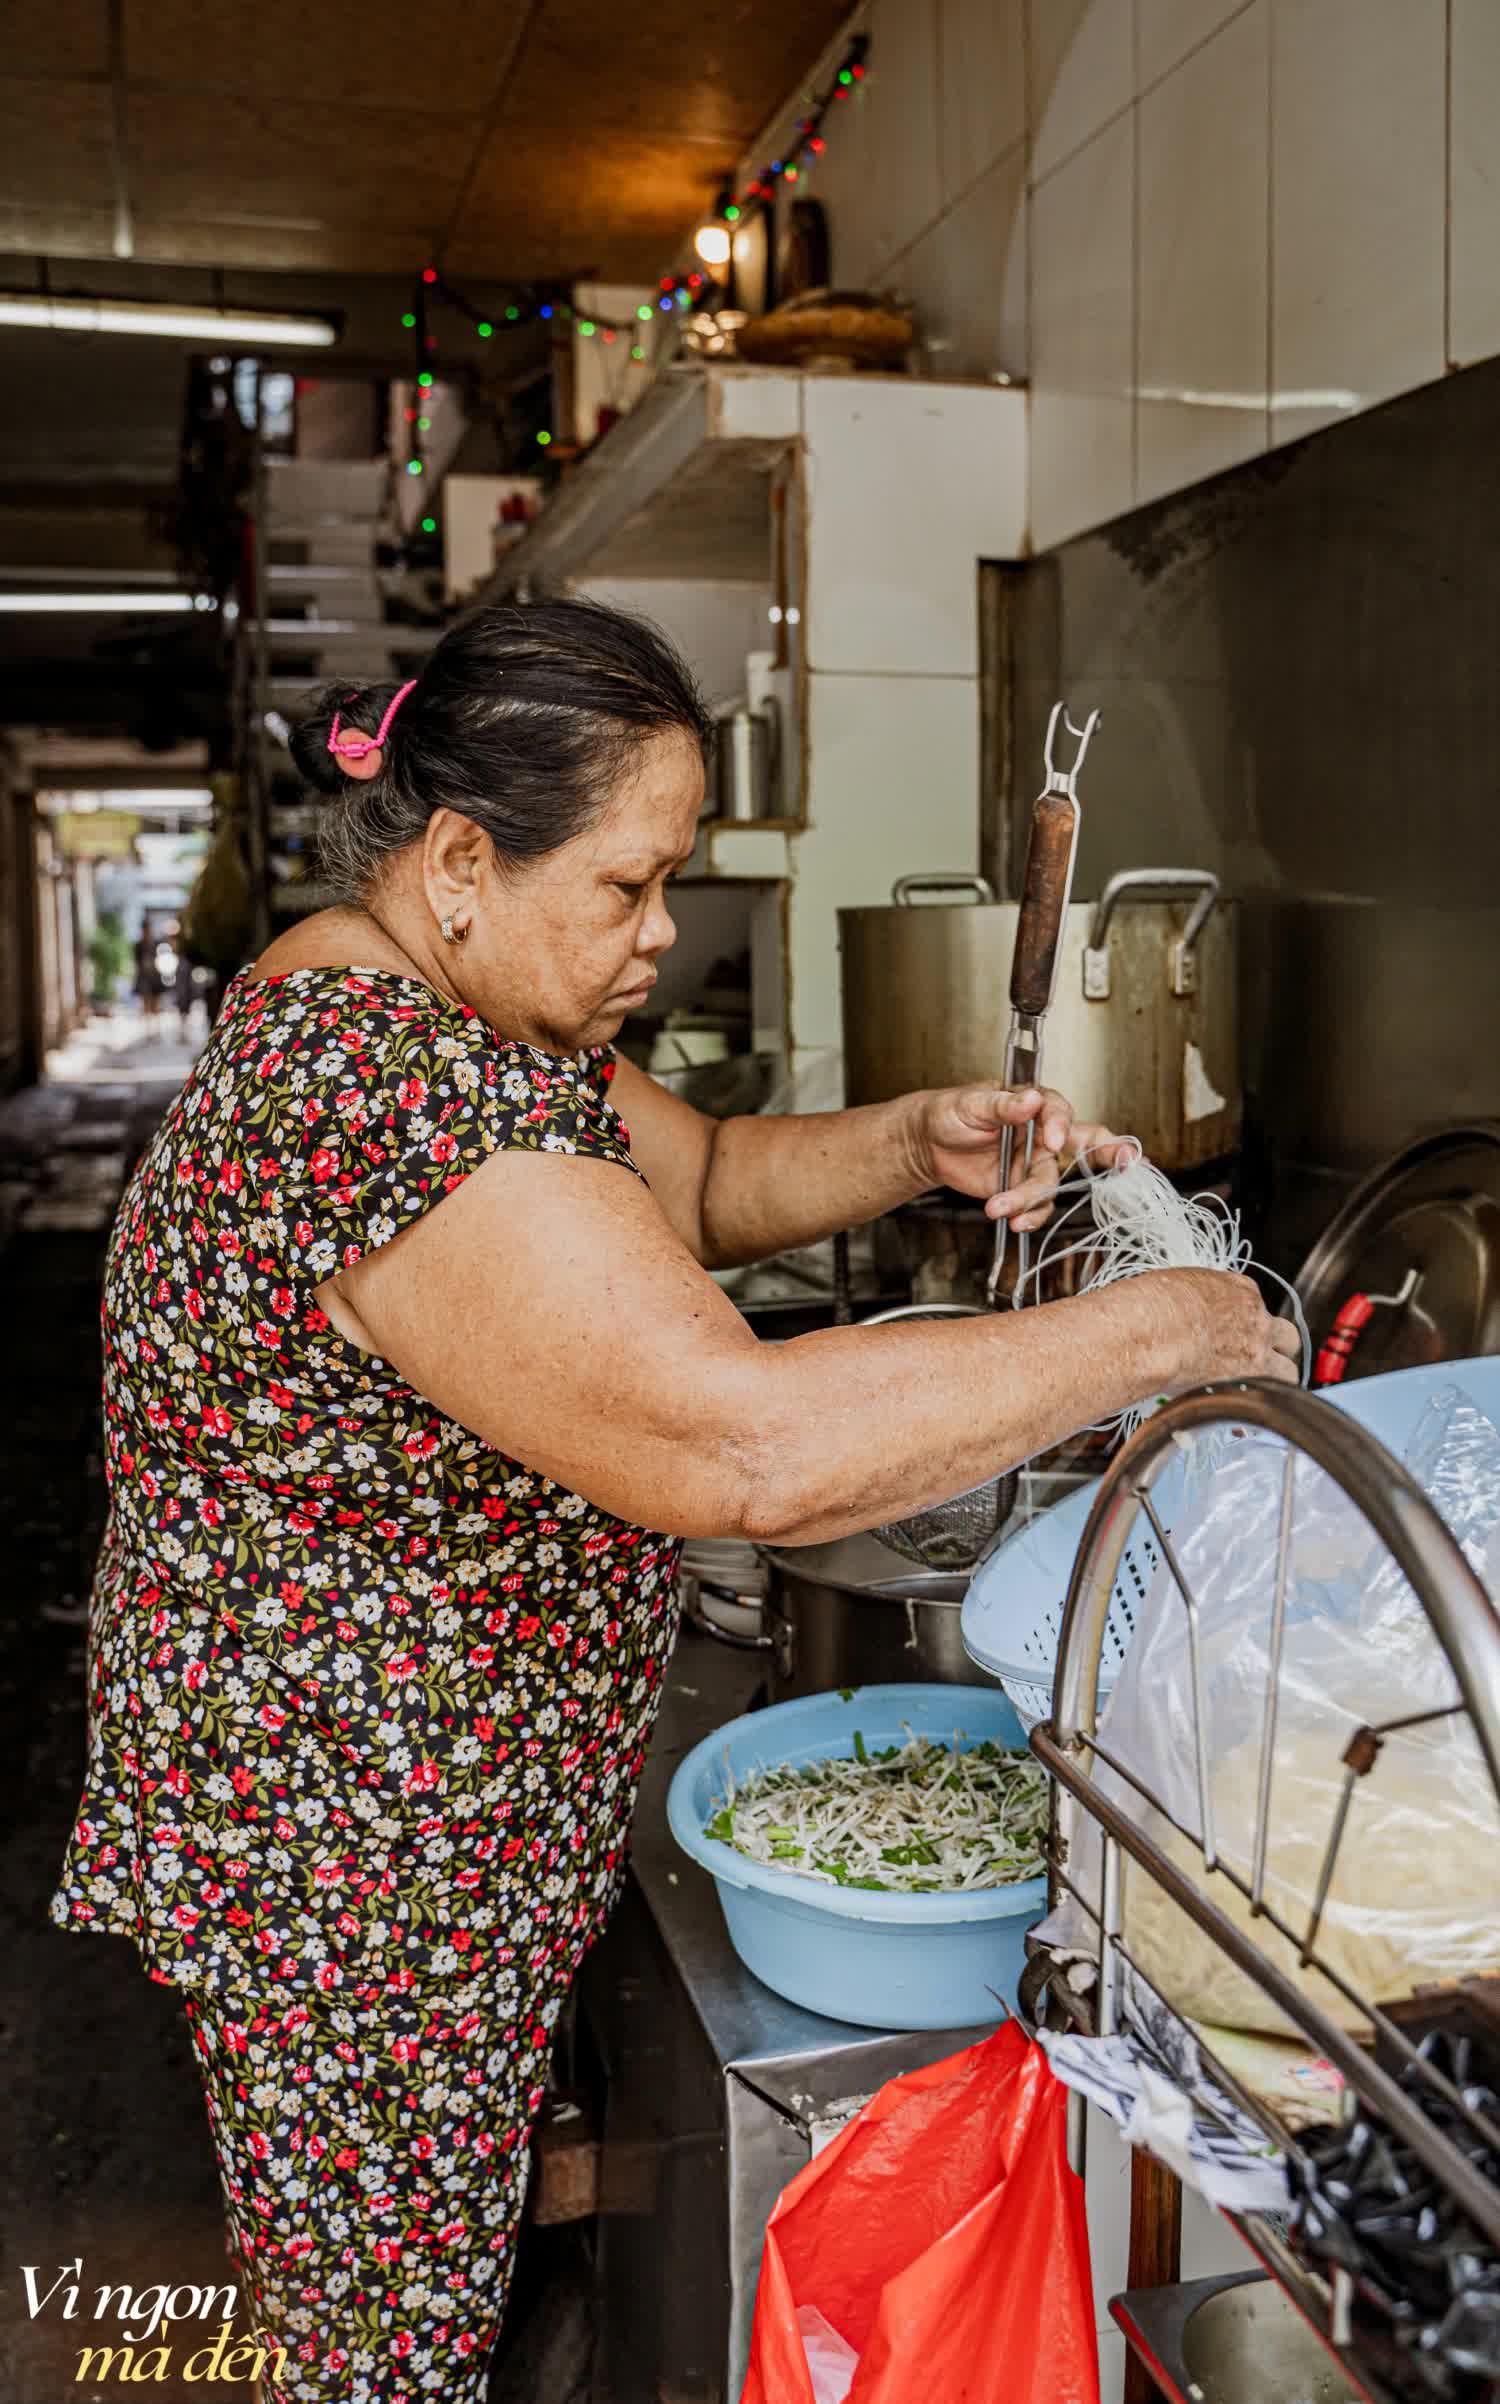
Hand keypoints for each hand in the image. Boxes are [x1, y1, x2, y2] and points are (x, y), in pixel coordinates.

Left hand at [911, 1083, 1136, 1232]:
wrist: (928, 1143)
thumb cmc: (951, 1112)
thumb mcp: (971, 1103)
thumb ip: (1002, 1104)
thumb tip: (1030, 1099)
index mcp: (1034, 1105)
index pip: (1059, 1110)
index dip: (1061, 1125)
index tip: (1053, 1140)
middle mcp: (1042, 1134)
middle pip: (1086, 1142)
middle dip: (1111, 1152)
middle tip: (1128, 1162)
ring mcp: (1034, 1163)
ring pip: (1051, 1184)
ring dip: (1029, 1198)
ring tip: (999, 1206)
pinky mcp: (1022, 1188)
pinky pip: (1037, 1206)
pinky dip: (1028, 1215)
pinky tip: (1014, 1221)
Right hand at [1145, 1269, 1303, 1393]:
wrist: (1154, 1329)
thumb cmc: (1154, 1305)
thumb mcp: (1177, 1286)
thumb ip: (1193, 1301)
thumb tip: (1182, 1315)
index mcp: (1239, 1290)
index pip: (1256, 1306)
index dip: (1245, 1323)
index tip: (1231, 1333)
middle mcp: (1257, 1319)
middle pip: (1287, 1336)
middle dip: (1275, 1349)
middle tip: (1253, 1360)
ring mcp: (1258, 1351)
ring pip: (1288, 1371)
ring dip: (1273, 1381)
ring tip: (1251, 1392)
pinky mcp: (1252, 1380)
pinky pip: (1267, 1399)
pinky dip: (1255, 1407)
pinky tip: (1238, 1413)